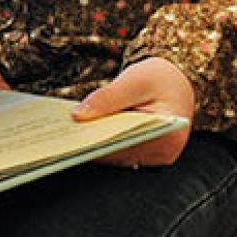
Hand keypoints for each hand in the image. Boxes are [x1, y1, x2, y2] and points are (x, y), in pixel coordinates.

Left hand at [73, 57, 194, 168]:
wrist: (175, 83)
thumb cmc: (159, 79)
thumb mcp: (133, 81)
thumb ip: (107, 98)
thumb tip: (78, 116)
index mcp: (169, 134)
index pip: (126, 144)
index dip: (97, 142)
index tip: (72, 137)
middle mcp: (165, 153)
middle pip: (118, 154)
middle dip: (90, 144)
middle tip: (61, 135)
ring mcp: (154, 157)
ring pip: (115, 156)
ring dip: (92, 145)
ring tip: (66, 134)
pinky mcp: (143, 155)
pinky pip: (116, 152)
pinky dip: (100, 143)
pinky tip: (81, 132)